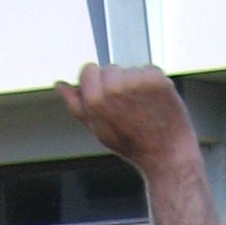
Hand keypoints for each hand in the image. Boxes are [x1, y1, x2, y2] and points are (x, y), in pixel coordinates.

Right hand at [57, 65, 197, 173]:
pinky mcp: (156, 79)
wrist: (166, 156)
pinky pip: (150, 70)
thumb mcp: (98, 129)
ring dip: (138, 85)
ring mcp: (136, 82)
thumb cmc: (131, 145)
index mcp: (95, 99)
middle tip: (131, 110)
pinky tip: (158, 104)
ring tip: (145, 109)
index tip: (111, 102)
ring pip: (131, 70)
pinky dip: (155, 84)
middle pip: (110, 68)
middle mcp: (114, 87)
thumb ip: (77, 105)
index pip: (88, 69)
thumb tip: (59, 85)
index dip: (98, 84)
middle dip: (118, 83)